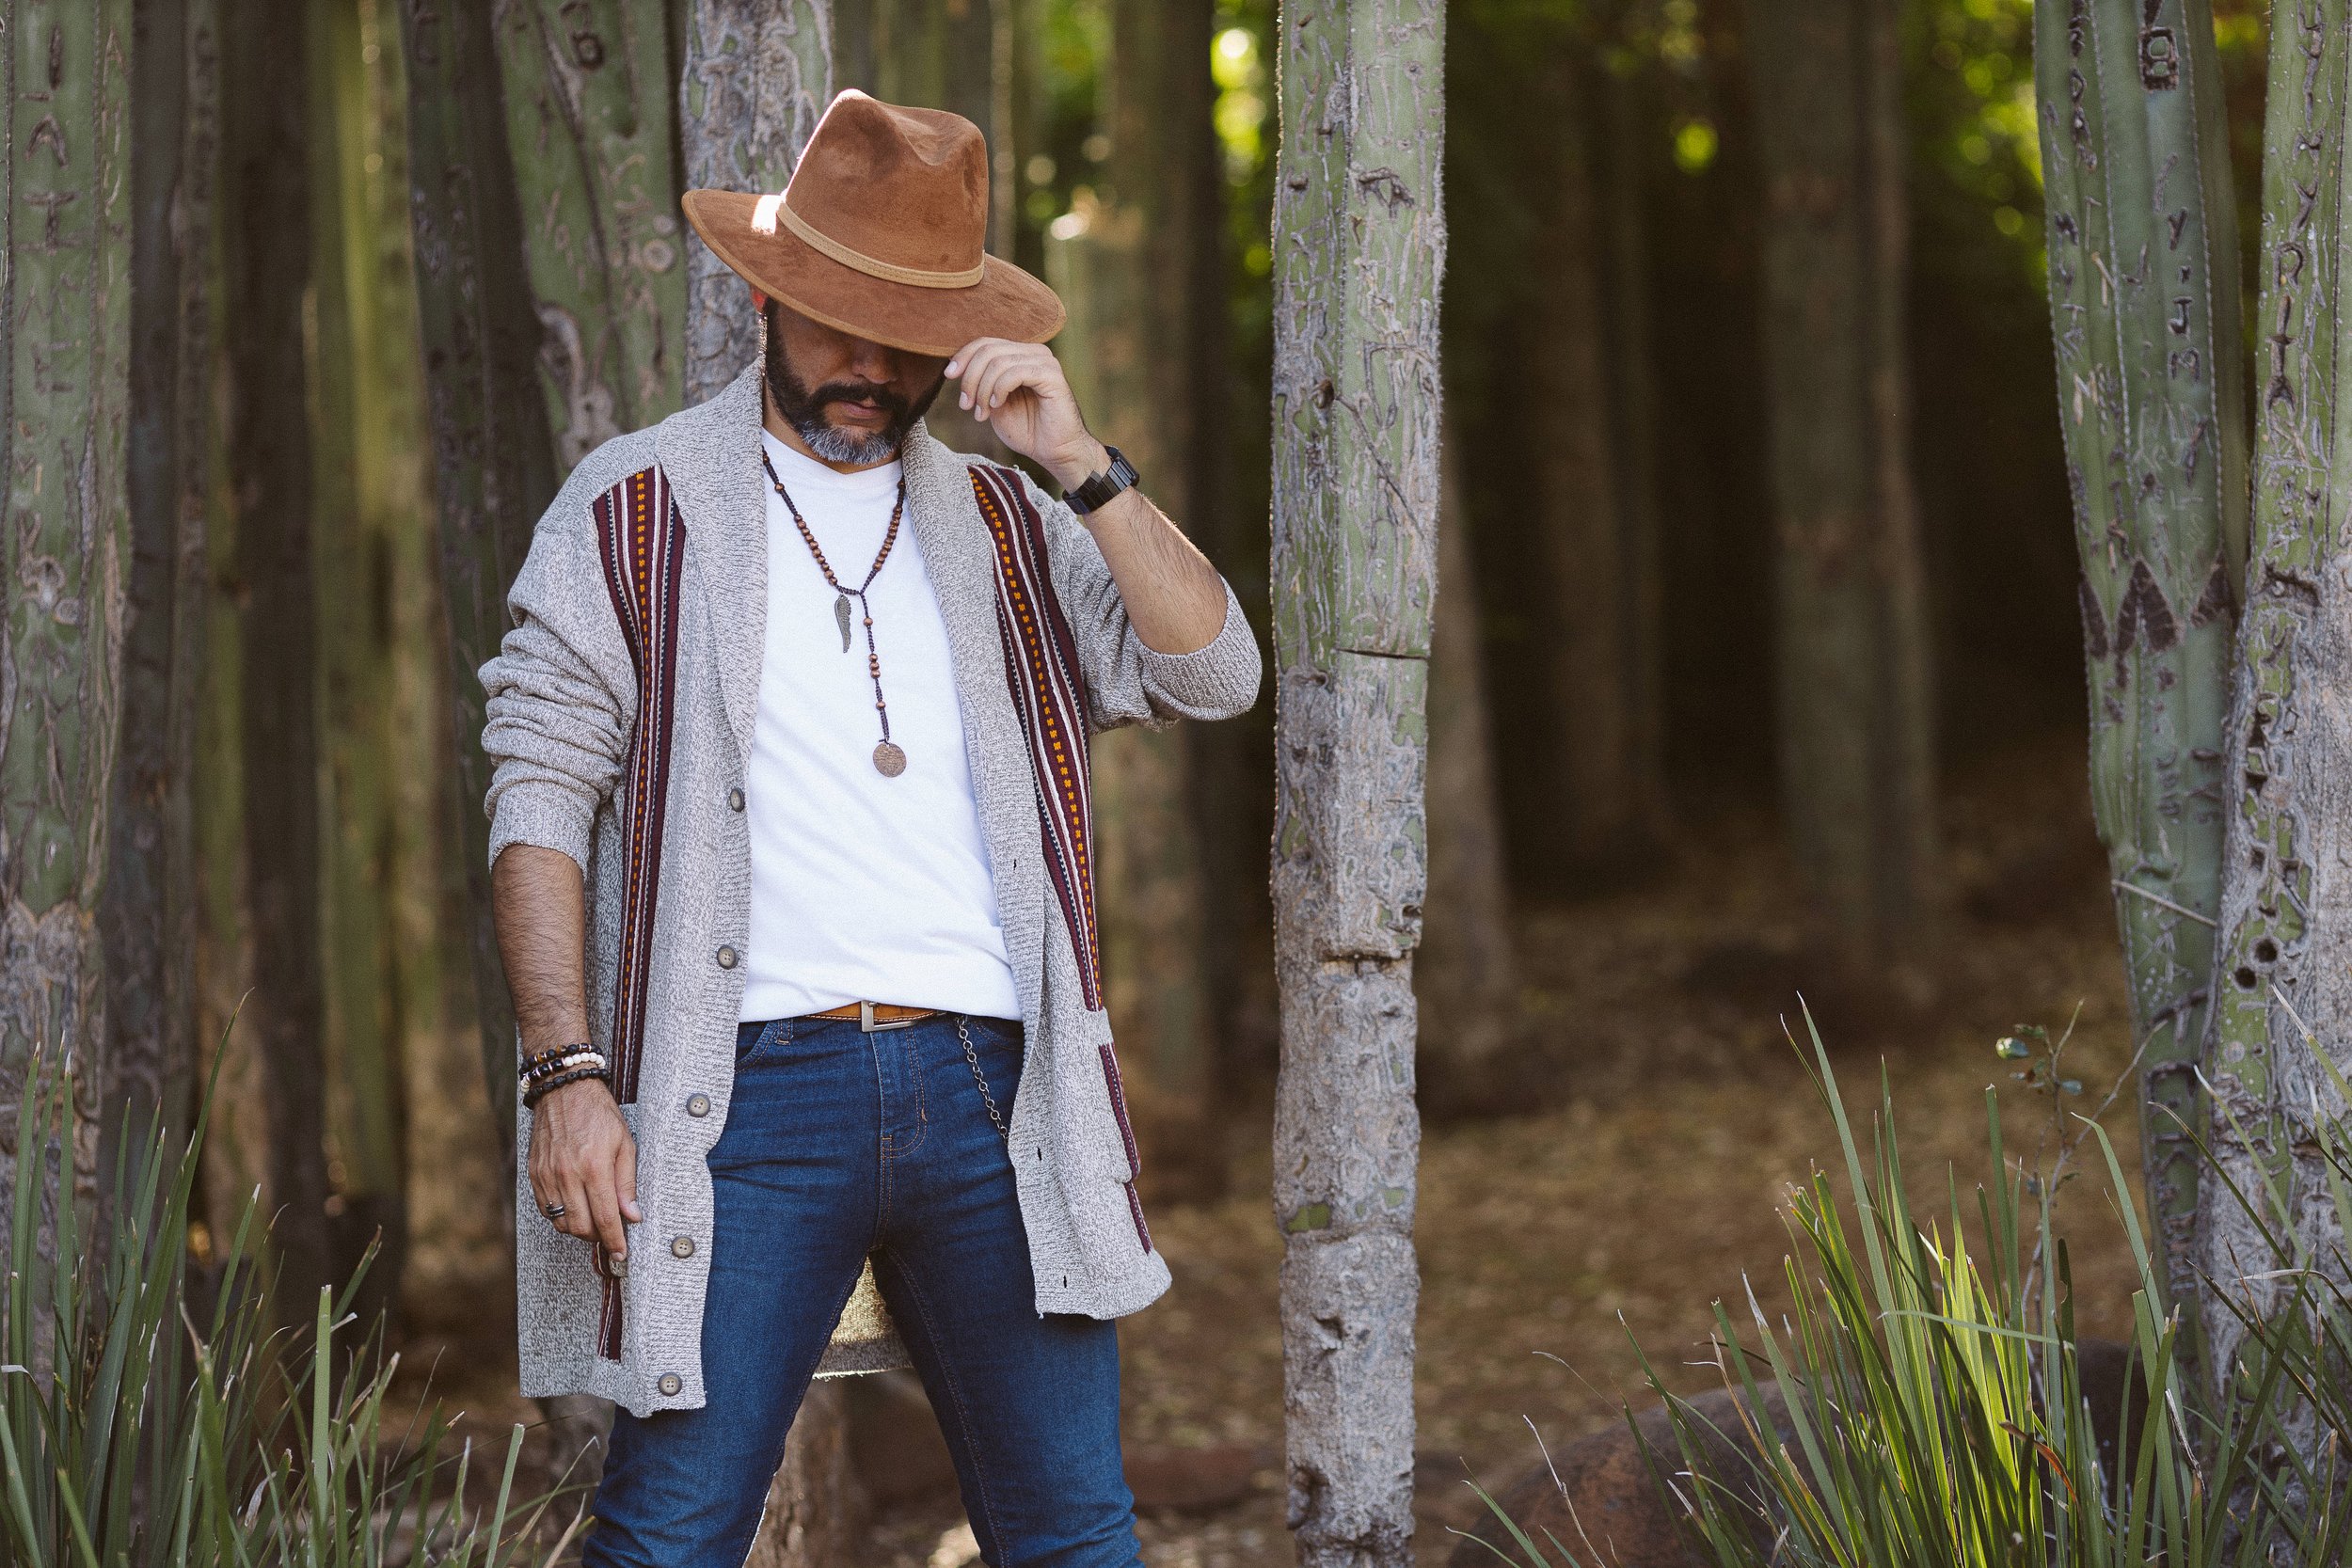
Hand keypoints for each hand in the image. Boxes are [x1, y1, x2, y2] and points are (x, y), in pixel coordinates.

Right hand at [527, 1076, 640, 1259]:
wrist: (564, 1090)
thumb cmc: (599, 1114)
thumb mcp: (625, 1143)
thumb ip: (627, 1183)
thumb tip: (632, 1216)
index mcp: (594, 1166)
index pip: (605, 1217)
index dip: (615, 1241)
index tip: (622, 1253)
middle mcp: (566, 1174)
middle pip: (580, 1227)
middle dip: (598, 1237)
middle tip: (611, 1232)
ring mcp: (546, 1175)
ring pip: (561, 1222)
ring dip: (579, 1228)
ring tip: (594, 1219)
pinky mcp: (533, 1174)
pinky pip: (546, 1209)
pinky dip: (562, 1216)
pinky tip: (576, 1206)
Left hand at [946, 339, 1109, 490]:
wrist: (1055, 452)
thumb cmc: (1027, 430)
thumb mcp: (993, 403)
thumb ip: (981, 383)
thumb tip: (956, 367)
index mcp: (1020, 355)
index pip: (985, 342)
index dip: (963, 356)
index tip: (948, 376)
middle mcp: (1033, 352)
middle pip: (988, 350)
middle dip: (970, 378)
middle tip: (966, 405)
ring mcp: (1045, 362)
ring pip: (998, 362)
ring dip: (983, 389)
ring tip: (982, 413)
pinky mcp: (1052, 375)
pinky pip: (1015, 372)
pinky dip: (999, 389)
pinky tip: (997, 405)